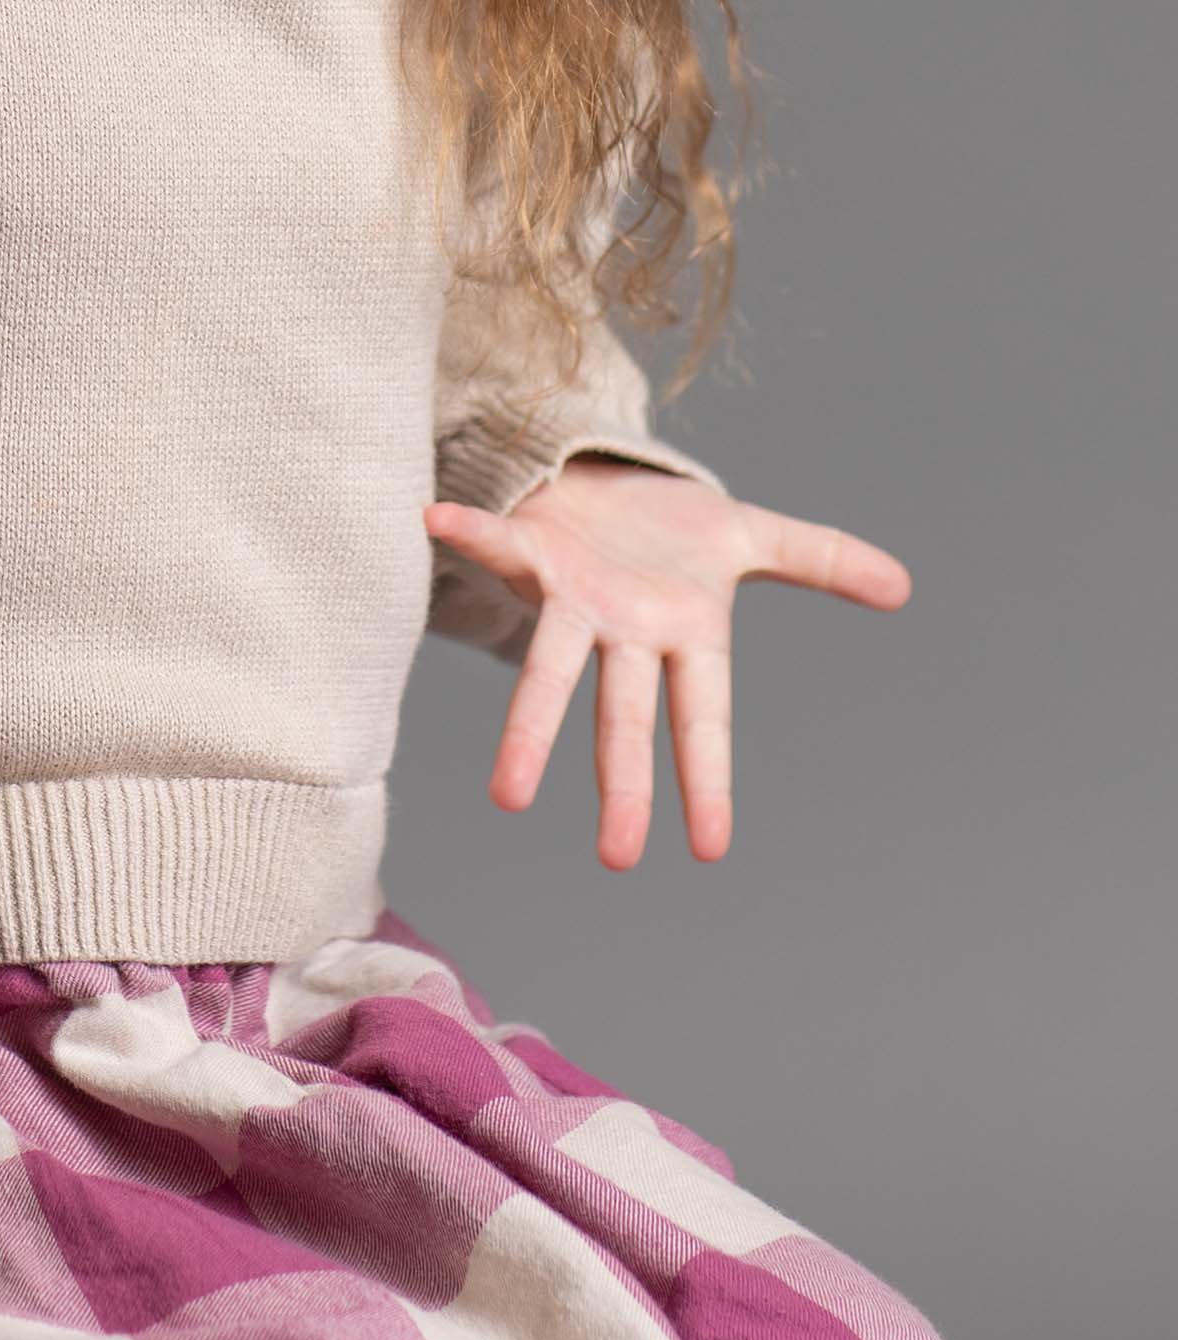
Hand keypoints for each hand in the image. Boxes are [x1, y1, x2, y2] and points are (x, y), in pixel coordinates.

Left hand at [420, 457, 911, 868]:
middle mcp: (623, 633)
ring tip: (505, 796)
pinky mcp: (529, 554)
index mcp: (683, 635)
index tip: (710, 847)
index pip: (699, 718)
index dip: (706, 777)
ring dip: (527, 728)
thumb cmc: (669, 528)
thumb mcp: (750, 535)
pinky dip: (468, 534)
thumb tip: (904, 586)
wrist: (598, 480)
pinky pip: (495, 544)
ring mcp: (570, 600)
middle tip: (618, 860)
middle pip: (623, 715)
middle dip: (623, 783)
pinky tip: (434, 522)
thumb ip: (820, 558)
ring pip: (549, 669)